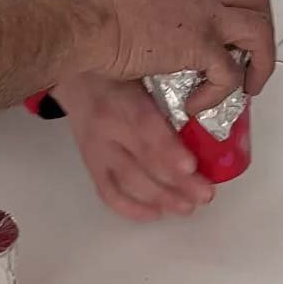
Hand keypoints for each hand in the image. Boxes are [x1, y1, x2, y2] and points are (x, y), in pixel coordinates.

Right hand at [53, 73, 214, 222]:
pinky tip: (155, 214)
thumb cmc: (118, 70)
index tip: (192, 167)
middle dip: (176, 182)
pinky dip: (131, 208)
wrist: (74, 74)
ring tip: (188, 207)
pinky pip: (107, 192)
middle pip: (142, 160)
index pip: (145, 127)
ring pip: (128, 180)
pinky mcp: (90, 163)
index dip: (168, 150)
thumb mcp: (143, 69)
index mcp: (123, 99)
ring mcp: (96, 149)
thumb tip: (209, 111)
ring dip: (160, 198)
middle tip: (205, 194)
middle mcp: (107, 127)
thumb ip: (169, 89)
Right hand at [81, 0, 274, 110]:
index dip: (239, 16)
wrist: (87, 20)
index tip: (232, 44)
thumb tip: (165, 31)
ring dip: (259, 64)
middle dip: (263, 35)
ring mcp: (205, 16)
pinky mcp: (200, 45)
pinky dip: (218, 95)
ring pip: (260, 32)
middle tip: (250, 66)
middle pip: (259, 1)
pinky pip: (229, 73)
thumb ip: (162, 8)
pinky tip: (196, 105)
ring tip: (243, 90)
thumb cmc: (96, 12)